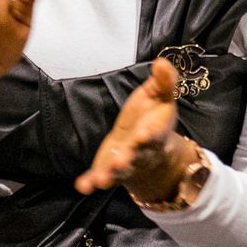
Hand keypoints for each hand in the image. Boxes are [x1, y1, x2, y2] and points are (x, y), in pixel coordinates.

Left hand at [75, 58, 192, 201]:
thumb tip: (162, 61)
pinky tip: (82, 185)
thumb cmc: (152, 119)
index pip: (153, 134)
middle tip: (122, 162)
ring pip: (118, 172)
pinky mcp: (107, 169)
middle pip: (136, 157)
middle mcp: (140, 152)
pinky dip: (91, 182)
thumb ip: (164, 81)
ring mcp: (124, 164)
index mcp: (154, 133)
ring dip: (110, 175)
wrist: (148, 147)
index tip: (144, 134)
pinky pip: (99, 178)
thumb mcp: (160, 97)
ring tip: (101, 179)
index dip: (149, 135)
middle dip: (129, 160)